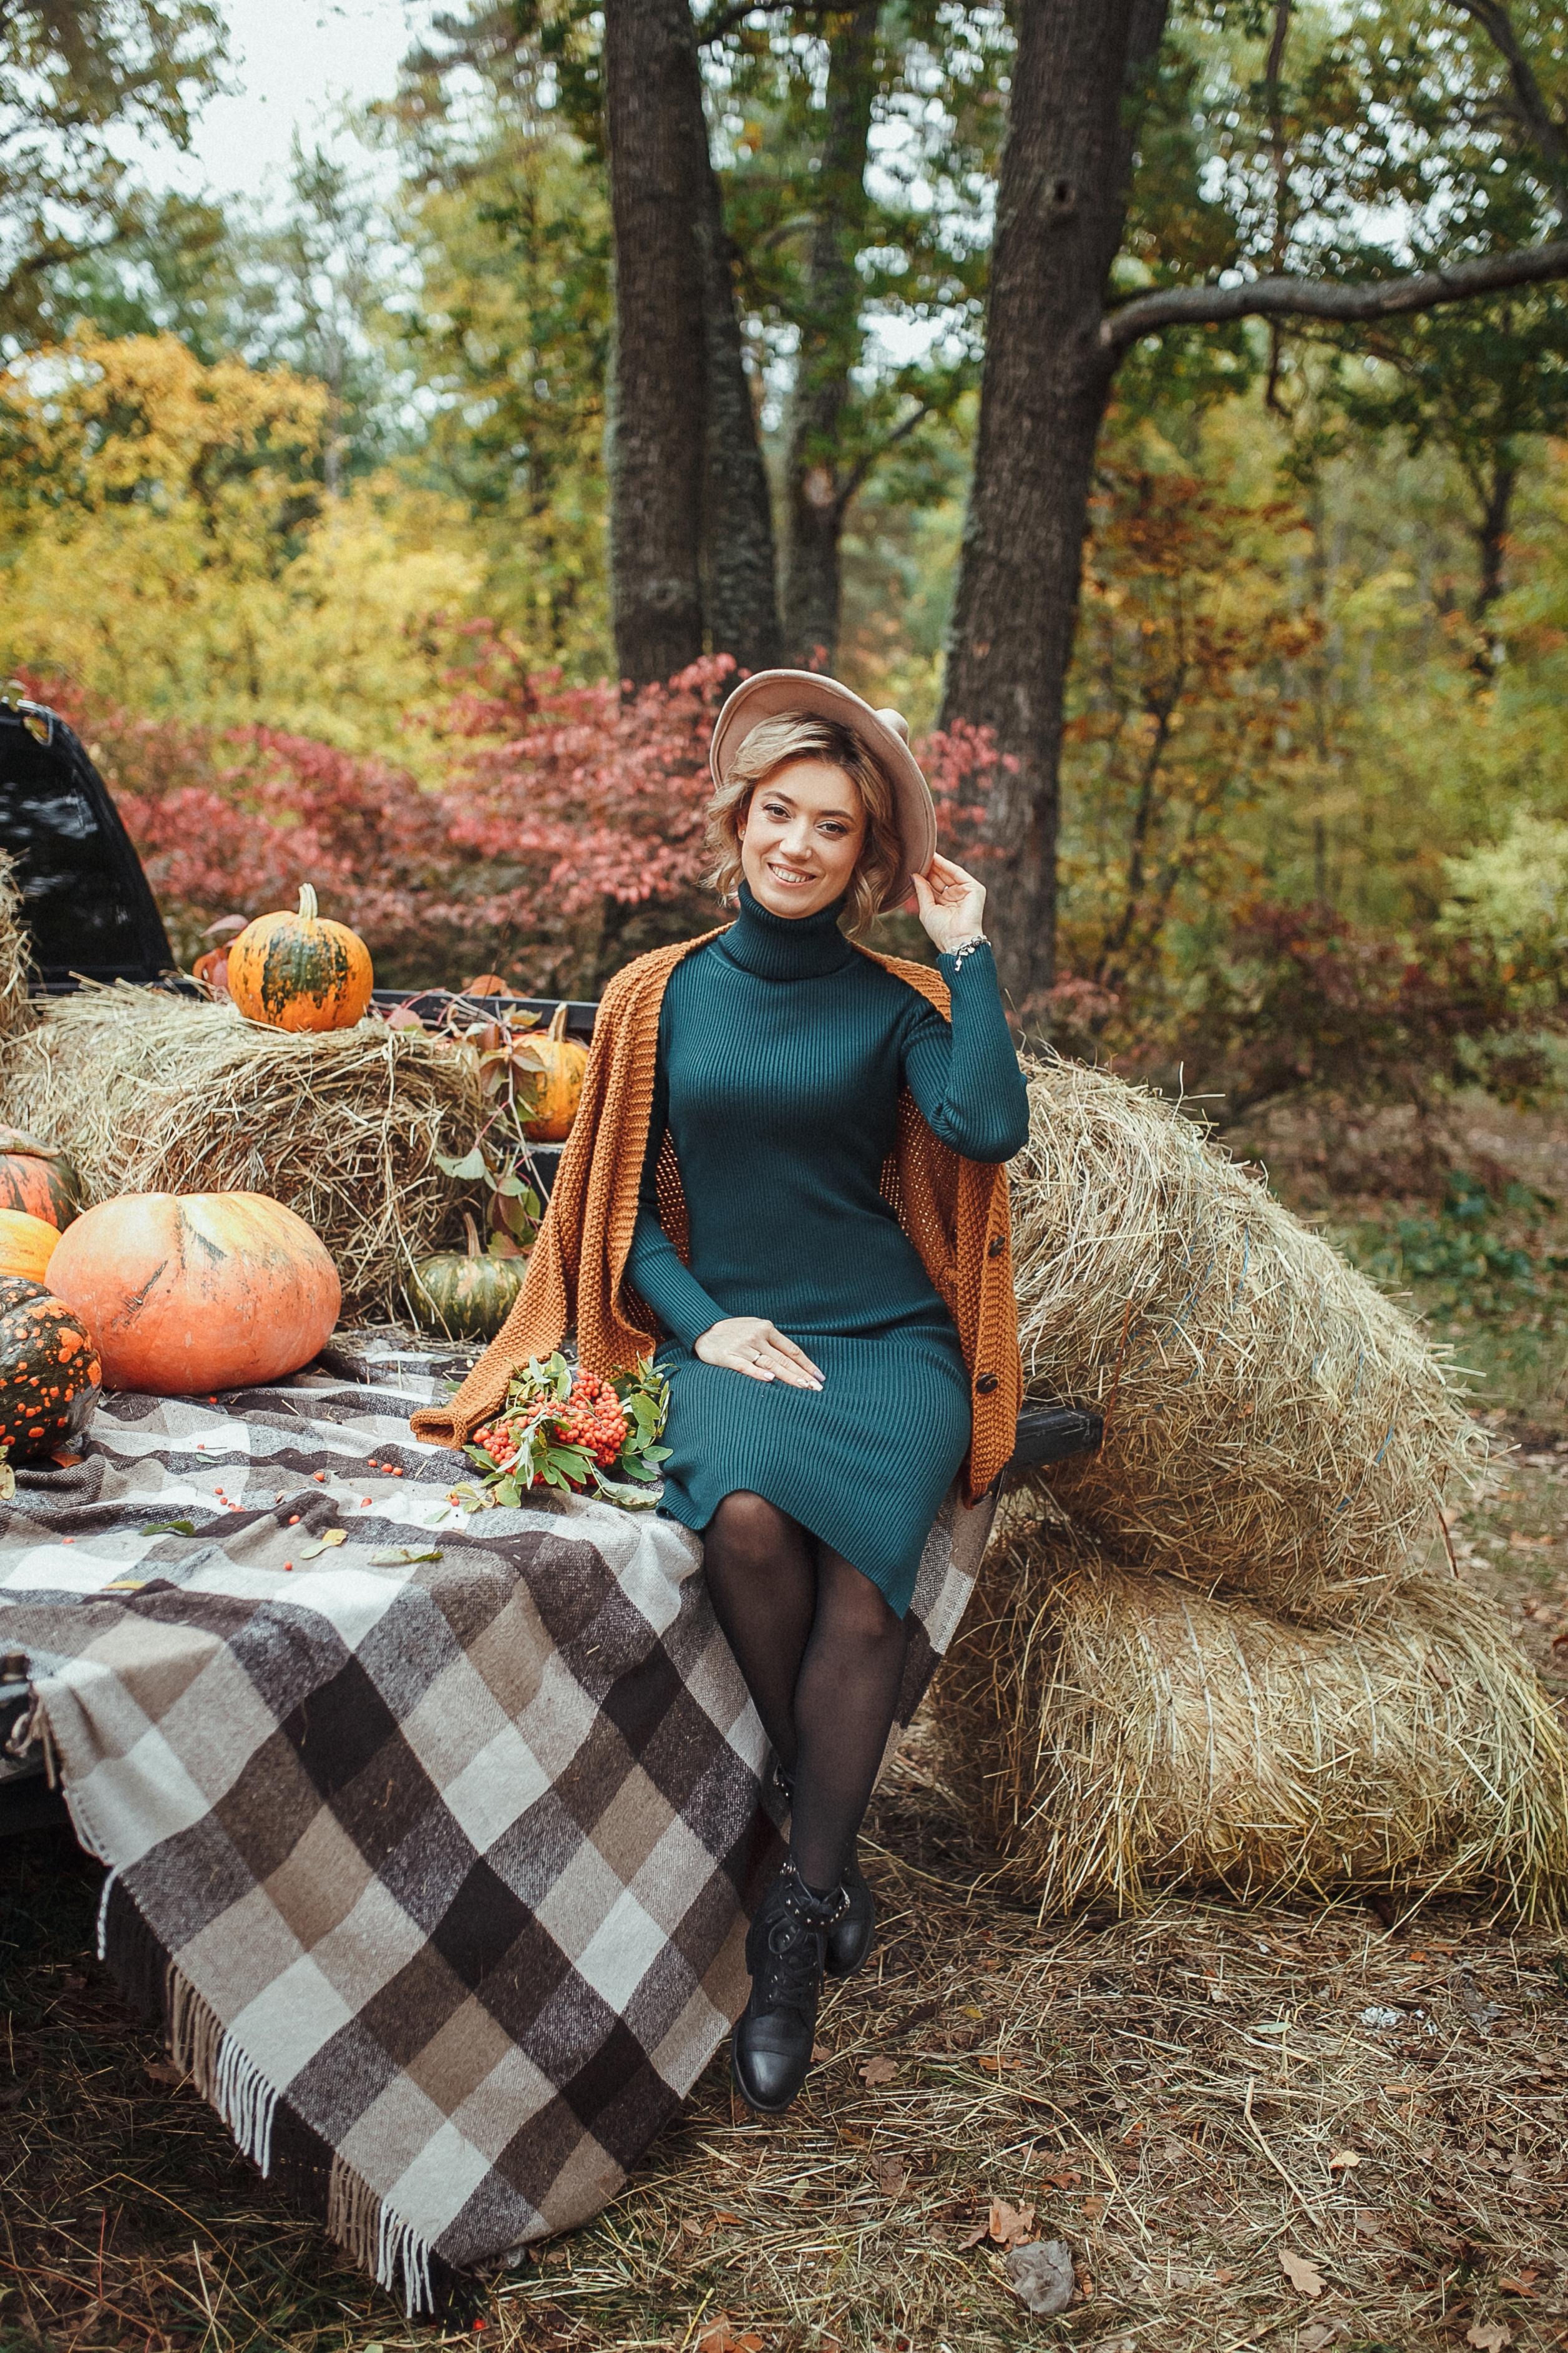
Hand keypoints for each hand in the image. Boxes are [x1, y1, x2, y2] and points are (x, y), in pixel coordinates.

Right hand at [694, 1316, 823, 1388]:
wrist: (704, 1328)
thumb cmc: (734, 1331)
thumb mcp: (755, 1327)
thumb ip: (772, 1341)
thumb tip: (794, 1359)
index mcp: (766, 1328)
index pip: (792, 1350)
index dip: (807, 1364)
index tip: (819, 1376)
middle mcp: (757, 1337)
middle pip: (784, 1359)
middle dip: (802, 1375)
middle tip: (816, 1388)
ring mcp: (743, 1347)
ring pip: (770, 1364)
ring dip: (788, 1377)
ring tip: (803, 1387)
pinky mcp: (728, 1356)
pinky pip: (746, 1367)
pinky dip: (758, 1373)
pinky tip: (771, 1380)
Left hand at [910, 852, 985, 955]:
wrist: (956, 940)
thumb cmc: (941, 930)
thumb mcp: (926, 908)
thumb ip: (922, 890)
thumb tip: (913, 875)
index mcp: (946, 903)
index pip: (934, 885)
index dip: (925, 875)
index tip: (913, 864)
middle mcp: (956, 896)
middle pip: (942, 877)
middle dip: (930, 868)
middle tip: (917, 857)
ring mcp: (966, 892)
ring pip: (949, 873)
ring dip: (937, 864)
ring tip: (924, 855)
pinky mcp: (975, 889)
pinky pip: (958, 873)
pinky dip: (947, 866)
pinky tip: (935, 859)